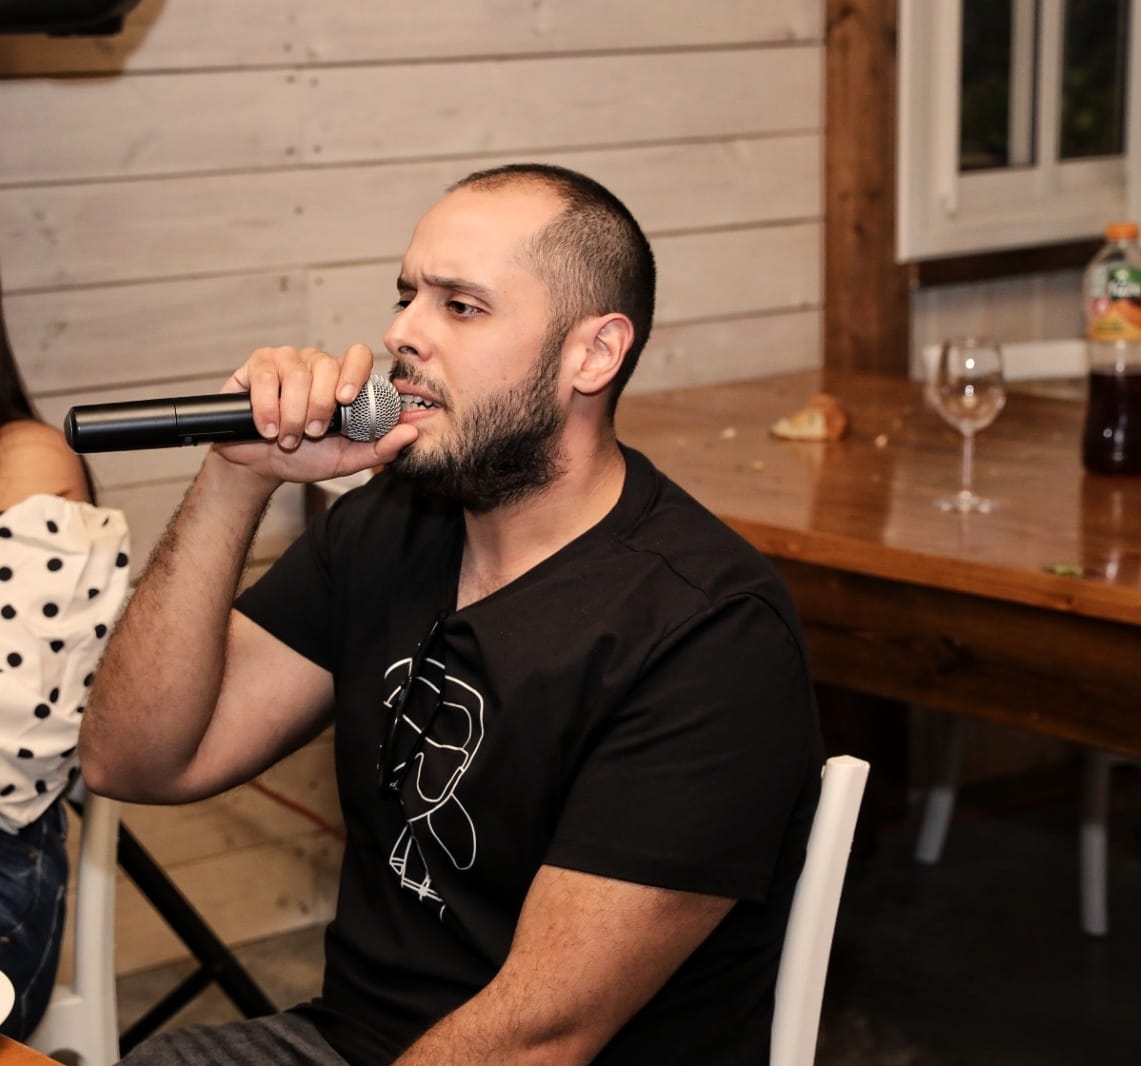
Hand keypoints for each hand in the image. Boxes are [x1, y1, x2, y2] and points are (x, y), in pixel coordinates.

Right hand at [212, 343, 416, 483]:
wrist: (261, 465)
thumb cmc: (305, 457)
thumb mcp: (346, 458)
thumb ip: (380, 448)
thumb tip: (411, 432)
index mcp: (341, 380)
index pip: (358, 356)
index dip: (354, 373)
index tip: (345, 399)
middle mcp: (316, 364)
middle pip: (325, 367)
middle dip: (318, 407)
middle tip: (312, 433)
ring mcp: (286, 361)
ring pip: (296, 374)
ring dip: (292, 414)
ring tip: (288, 437)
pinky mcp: (258, 365)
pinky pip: (265, 376)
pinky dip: (267, 408)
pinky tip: (267, 428)